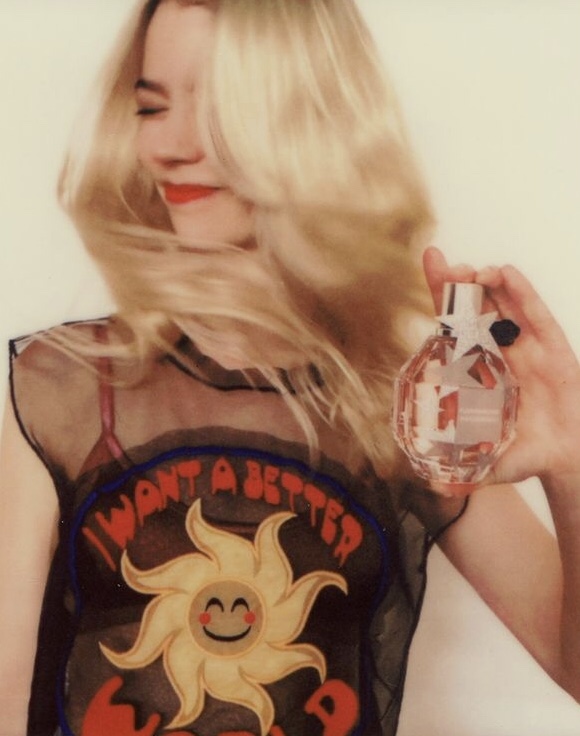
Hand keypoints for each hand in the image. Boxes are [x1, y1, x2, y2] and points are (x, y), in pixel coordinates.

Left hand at [422, 246, 579, 492]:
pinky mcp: (552, 346)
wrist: (565, 457)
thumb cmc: (524, 452)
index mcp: (476, 368)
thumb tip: (434, 491)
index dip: (442, 293)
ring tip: (472, 272)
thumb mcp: (489, 463)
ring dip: (488, 283)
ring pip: (504, 304)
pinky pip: (535, 315)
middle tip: (446, 266)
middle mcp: (497, 350)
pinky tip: (506, 276)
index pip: (454, 324)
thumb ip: (463, 475)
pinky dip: (521, 294)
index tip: (430, 261)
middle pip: (475, 306)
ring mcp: (524, 345)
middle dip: (460, 283)